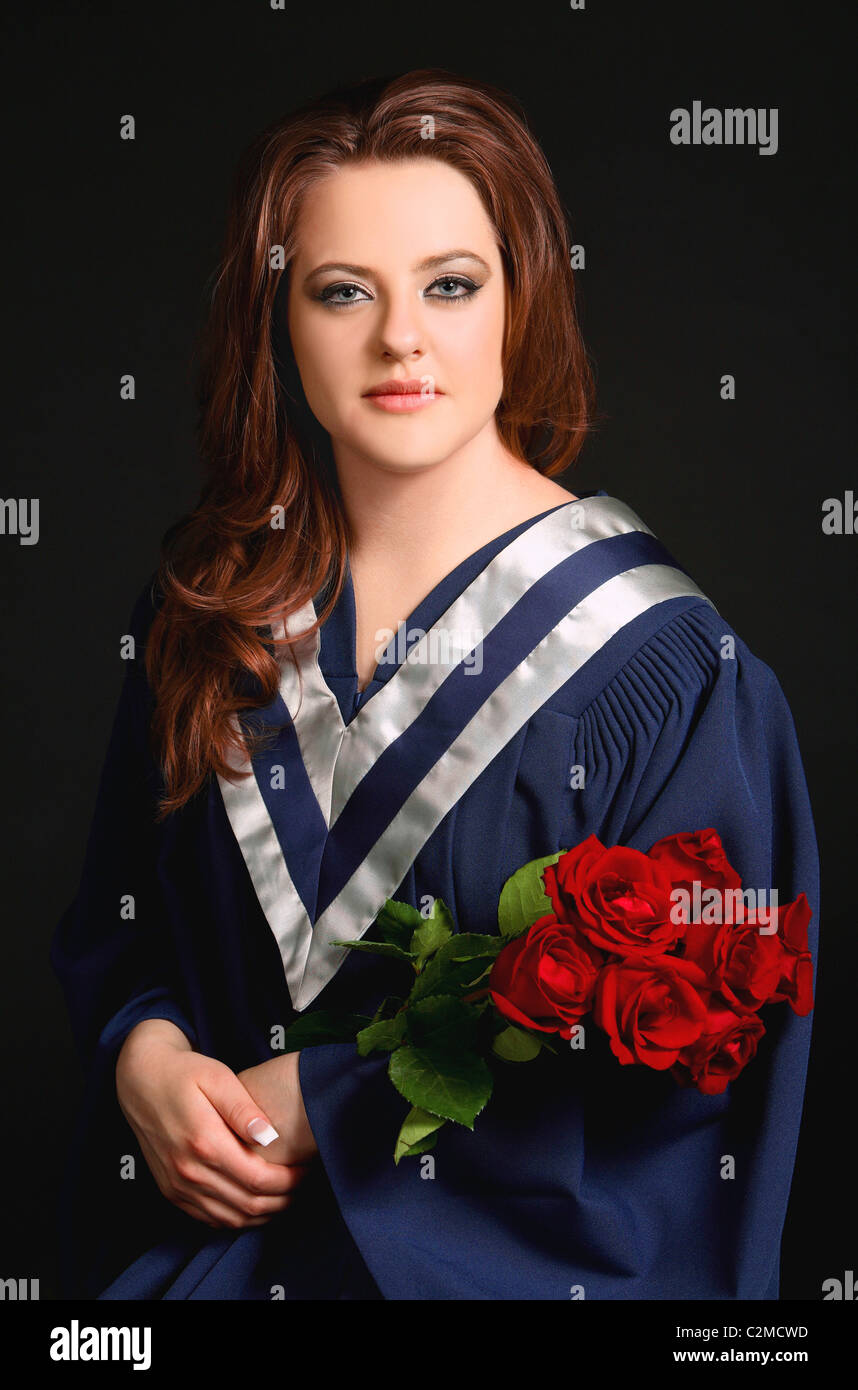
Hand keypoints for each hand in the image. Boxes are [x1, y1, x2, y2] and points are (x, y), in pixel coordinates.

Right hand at [115, 1018, 307, 1228]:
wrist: (140, 1080)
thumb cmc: (184, 1073)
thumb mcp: (217, 1077)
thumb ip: (243, 1108)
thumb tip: (270, 1136)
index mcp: (204, 1142)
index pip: (257, 1178)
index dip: (288, 1180)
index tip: (307, 1169)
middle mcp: (188, 1171)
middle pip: (247, 1204)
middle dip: (282, 1200)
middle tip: (303, 1184)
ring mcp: (177, 1185)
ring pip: (229, 1219)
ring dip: (262, 1214)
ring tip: (286, 1196)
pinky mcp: (170, 1191)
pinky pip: (209, 1218)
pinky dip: (236, 1218)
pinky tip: (255, 1204)